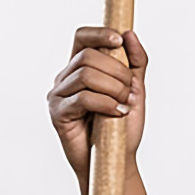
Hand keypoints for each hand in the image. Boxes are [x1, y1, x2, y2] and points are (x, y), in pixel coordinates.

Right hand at [47, 27, 147, 190]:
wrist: (116, 160)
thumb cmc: (122, 127)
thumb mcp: (134, 90)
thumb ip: (135, 63)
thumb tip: (130, 34)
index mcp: (81, 68)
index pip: (82, 37)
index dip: (99, 33)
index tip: (119, 41)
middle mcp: (65, 78)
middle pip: (88, 56)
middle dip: (117, 72)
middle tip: (129, 92)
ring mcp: (59, 95)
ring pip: (86, 75)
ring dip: (114, 89)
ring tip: (124, 105)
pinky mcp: (58, 113)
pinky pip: (83, 98)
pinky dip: (106, 103)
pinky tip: (117, 113)